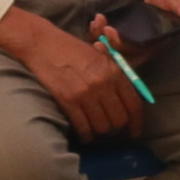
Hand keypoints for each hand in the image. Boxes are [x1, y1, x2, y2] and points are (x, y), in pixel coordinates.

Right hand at [0, 5, 143, 141]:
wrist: (43, 44)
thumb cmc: (72, 50)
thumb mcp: (101, 56)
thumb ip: (116, 75)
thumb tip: (128, 100)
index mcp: (114, 71)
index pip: (134, 103)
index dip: (136, 122)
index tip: (134, 132)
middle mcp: (103, 83)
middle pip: (119, 119)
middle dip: (117, 130)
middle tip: (113, 133)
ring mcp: (85, 92)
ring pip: (102, 126)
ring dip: (100, 133)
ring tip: (97, 133)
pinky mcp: (68, 99)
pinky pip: (83, 126)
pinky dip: (85, 134)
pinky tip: (85, 135)